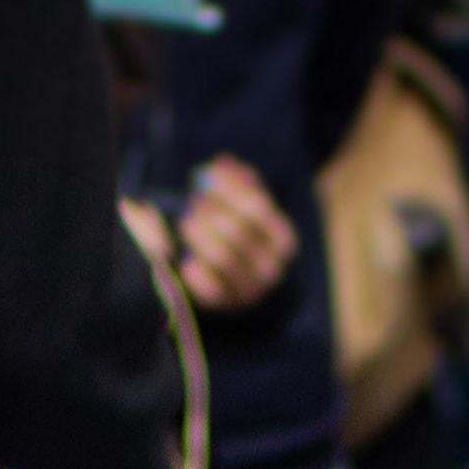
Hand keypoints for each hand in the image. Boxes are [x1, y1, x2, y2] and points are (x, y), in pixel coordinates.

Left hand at [175, 153, 300, 316]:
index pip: (257, 207)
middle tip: (193, 199)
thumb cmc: (243, 240)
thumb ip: (238, 185)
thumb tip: (223, 162)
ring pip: (222, 257)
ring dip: (200, 235)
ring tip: (185, 221)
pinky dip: (195, 271)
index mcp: (283, 240)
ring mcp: (250, 290)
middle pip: (239, 232)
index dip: (228, 189)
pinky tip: (186, 260)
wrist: (241, 290)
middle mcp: (272, 268)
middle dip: (212, 211)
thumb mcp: (247, 211)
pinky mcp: (226, 306)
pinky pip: (208, 288)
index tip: (205, 175)